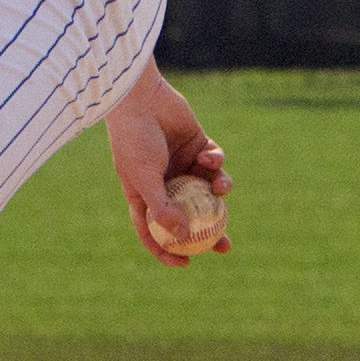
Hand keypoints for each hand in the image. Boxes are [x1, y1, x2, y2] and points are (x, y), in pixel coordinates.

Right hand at [105, 57, 231, 266]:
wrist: (140, 98)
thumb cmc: (134, 139)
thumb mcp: (144, 178)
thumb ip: (163, 208)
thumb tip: (184, 238)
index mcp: (144, 192)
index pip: (154, 229)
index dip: (168, 248)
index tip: (186, 262)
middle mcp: (165, 181)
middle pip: (189, 213)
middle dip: (209, 231)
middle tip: (224, 246)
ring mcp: (182, 163)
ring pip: (207, 187)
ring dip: (219, 190)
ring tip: (221, 188)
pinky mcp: (197, 144)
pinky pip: (213, 160)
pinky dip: (214, 161)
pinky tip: (207, 155)